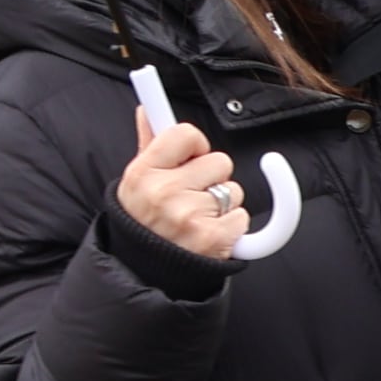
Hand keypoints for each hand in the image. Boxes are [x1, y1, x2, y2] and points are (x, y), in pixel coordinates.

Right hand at [118, 105, 247, 263]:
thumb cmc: (146, 222)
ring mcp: (187, 216)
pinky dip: (232, 228)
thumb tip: (147, 107)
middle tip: (189, 200)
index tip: (190, 160)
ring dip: (223, 205)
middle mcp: (162, 193)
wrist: (145, 273)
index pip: (186, 133)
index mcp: (142, 173)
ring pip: (233, 190)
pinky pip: (242, 217)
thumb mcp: (138, 183)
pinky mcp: (211, 239)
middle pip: (219, 161)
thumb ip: (148, 143)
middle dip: (212, 179)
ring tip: (196, 221)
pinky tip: (209, 236)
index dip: (196, 146)